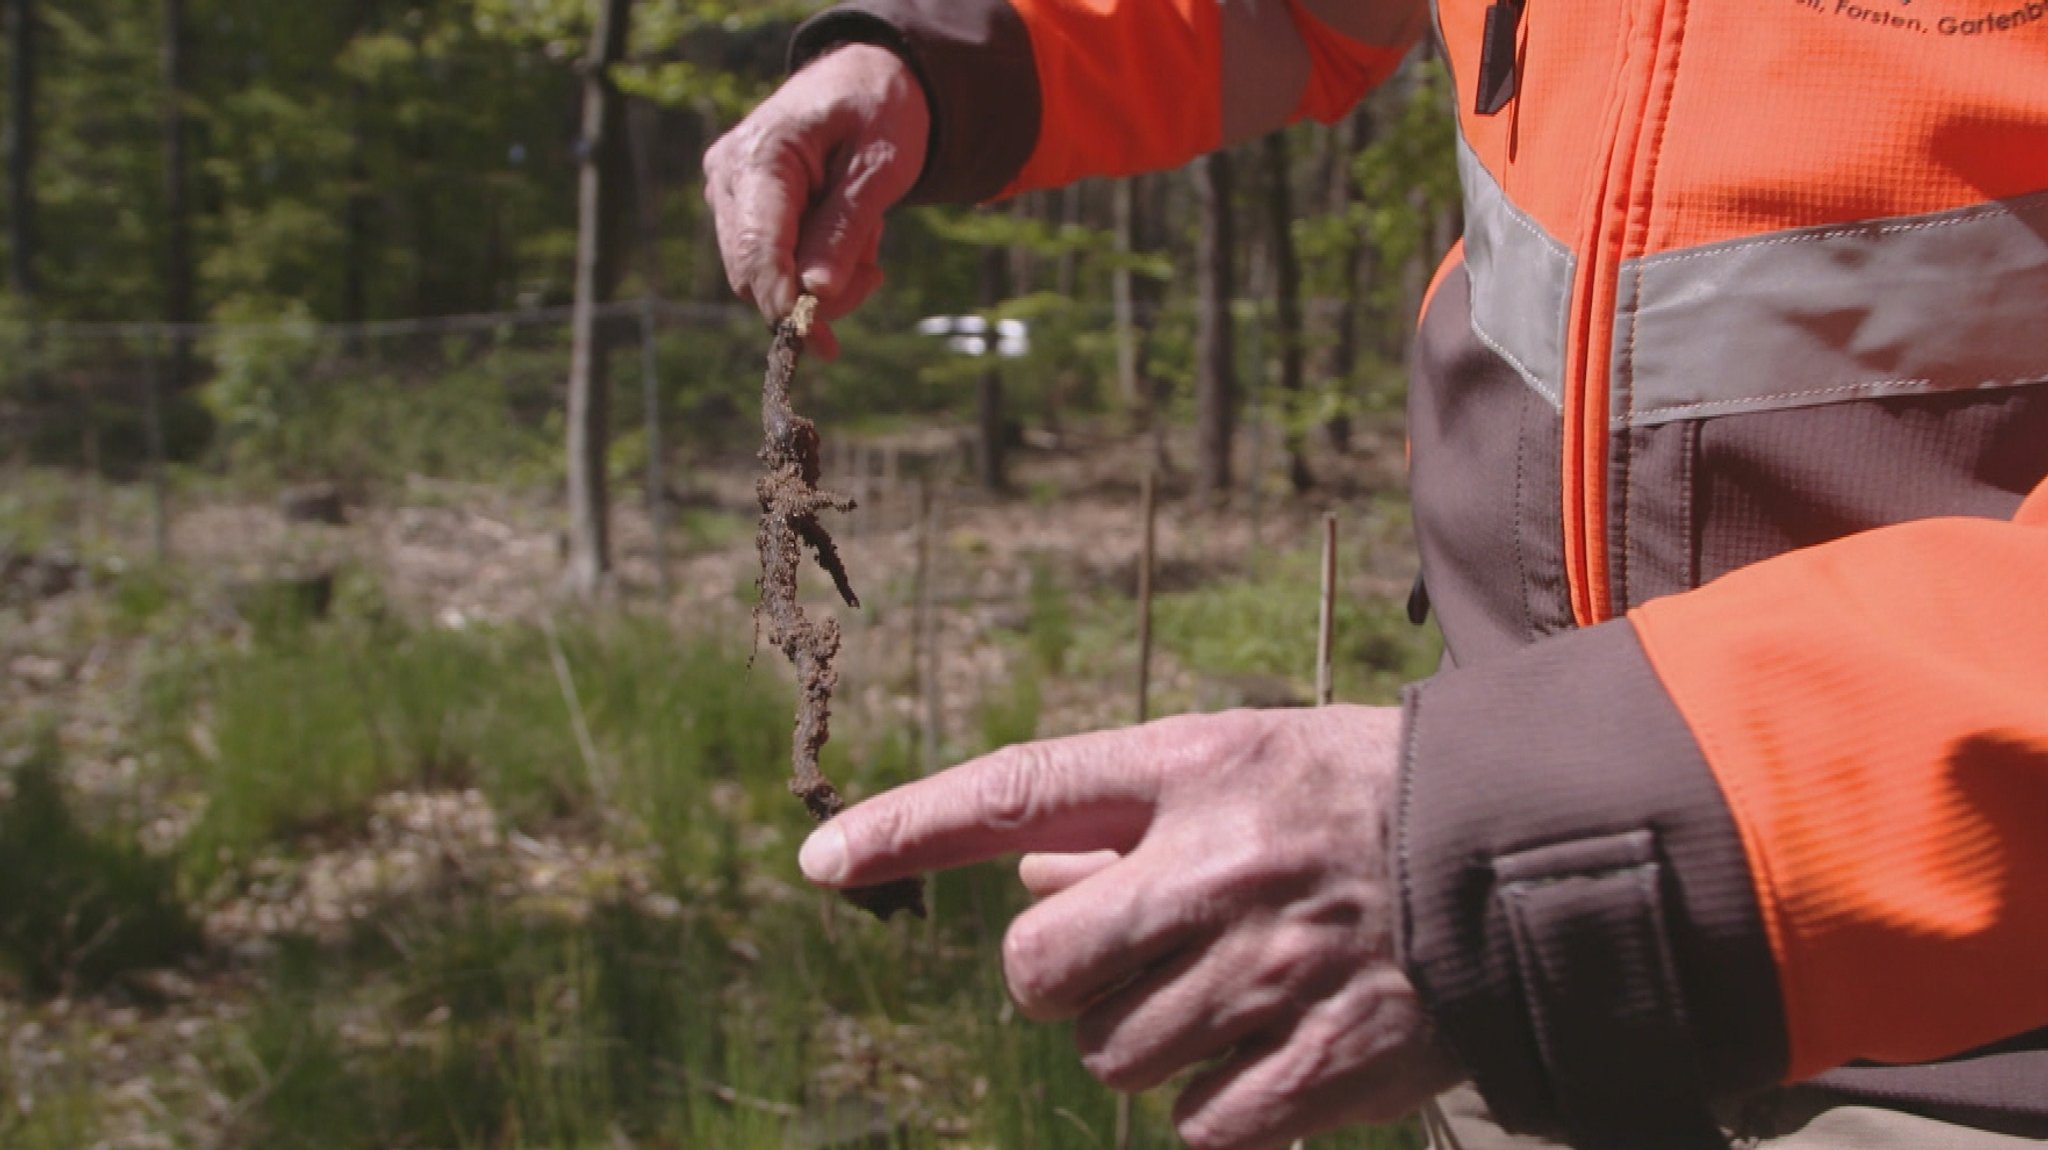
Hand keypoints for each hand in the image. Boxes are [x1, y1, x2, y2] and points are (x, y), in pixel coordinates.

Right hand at [702, 43, 928, 358]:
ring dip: (820, 281)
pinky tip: (847, 240)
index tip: (822, 343)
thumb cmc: (878, 113)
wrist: (865, 81)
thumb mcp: (881, 167)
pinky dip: (813, 267)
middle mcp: (728, 176)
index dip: (785, 301)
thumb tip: (817, 294)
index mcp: (761, 154)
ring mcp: (728, 193)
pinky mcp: (740, 210)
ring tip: (866, 244)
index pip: (758, 247)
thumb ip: (845, 228)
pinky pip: (771, 264)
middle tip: (874, 275)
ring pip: (761, 278)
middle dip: (815, 294)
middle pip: (753, 273)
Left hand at [799, 708, 1464, 1149]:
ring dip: (1140, 1037)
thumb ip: (1125, 815)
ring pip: (1108, 1055)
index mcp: (1194, 768)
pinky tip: (1269, 1047)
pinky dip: (1212, 1099)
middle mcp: (1217, 865)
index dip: (906, 826)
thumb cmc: (1358, 800)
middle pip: (1038, 965)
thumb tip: (1021, 872)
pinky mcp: (1316, 1064)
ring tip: (1221, 991)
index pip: (1015, 789)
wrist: (1525, 863)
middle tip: (1125, 954)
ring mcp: (1265, 971)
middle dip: (1060, 975)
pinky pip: (1194, 1122)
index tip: (820, 860)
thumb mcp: (1244, 762)